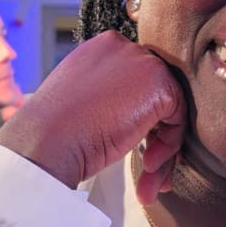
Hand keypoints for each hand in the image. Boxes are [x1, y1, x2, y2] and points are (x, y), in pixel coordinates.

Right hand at [0, 30, 185, 199]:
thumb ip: (112, 96)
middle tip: (148, 170)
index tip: (137, 150)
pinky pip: (177, 117)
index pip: (138, 83)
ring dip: (163, 150)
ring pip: (170, 109)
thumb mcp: (84, 102)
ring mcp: (142, 61)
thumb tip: (137, 113)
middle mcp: (123, 47)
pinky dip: (168, 146)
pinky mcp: (158, 81)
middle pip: (157, 95)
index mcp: (102, 49)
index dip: (142, 121)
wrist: (47, 141)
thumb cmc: (58, 132)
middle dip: (156, 139)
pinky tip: (147, 165)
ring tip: (148, 179)